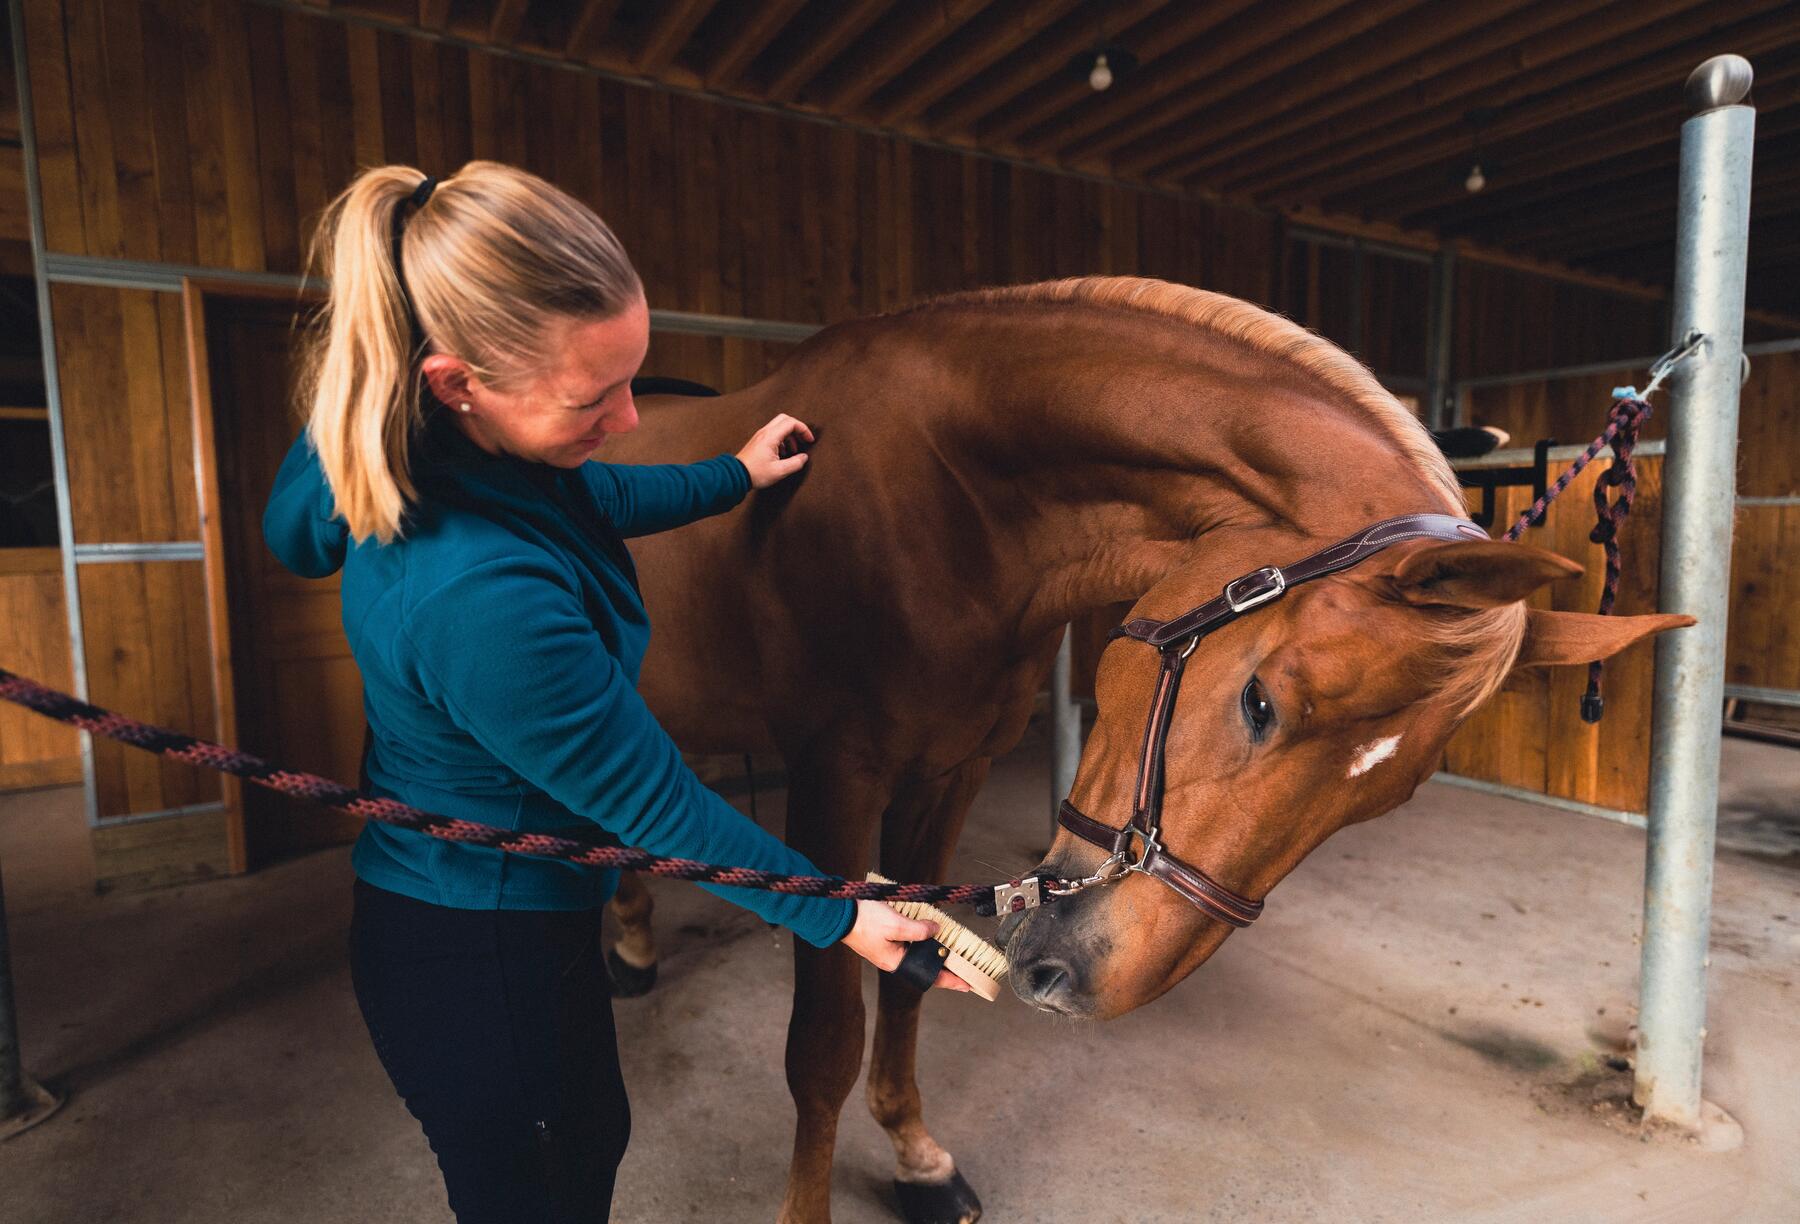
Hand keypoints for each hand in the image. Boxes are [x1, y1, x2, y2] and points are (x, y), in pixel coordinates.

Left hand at [735, 413, 813, 488]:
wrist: (736, 475)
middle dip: (797, 428)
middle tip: (803, 440)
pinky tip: (783, 453)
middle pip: (785, 419)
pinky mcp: (757, 441)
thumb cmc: (755, 473)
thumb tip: (804, 457)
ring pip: (779, 426)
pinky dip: (782, 439)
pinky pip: (773, 434)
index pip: (791, 423)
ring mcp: (760, 436)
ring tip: (793, 450)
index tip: (809, 440)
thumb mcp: (779, 471)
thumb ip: (795, 463)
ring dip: (789, 435)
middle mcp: (765, 432)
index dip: (803, 429)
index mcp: (771, 436)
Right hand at [840, 900, 970, 991]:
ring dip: (932, 948)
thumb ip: (918, 930)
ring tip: (949, 945)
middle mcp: (894, 959)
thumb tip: (936, 931)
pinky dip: (920, 937)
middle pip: (924, 964)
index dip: (951, 980)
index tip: (968, 985)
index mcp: (896, 962)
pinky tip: (928, 929)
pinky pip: (908, 941)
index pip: (930, 976)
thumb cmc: (864, 920)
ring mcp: (888, 949)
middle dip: (944, 962)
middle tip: (964, 962)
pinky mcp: (884, 937)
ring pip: (917, 952)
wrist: (838, 913)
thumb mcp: (896, 924)